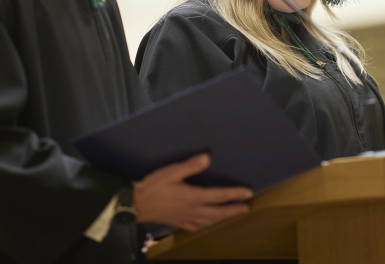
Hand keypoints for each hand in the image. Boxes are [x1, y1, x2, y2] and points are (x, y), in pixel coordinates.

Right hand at [133, 153, 252, 231]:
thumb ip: (190, 166)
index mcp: (193, 196)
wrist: (136, 204)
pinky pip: (197, 226)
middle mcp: (192, 210)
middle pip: (218, 213)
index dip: (235, 194)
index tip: (248, 193)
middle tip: (246, 208)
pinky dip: (206, 225)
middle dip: (233, 210)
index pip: (219, 196)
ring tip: (232, 215)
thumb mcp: (171, 172)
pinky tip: (207, 224)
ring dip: (223, 218)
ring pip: (209, 221)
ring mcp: (186, 219)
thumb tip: (208, 158)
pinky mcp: (178, 223)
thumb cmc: (153, 187)